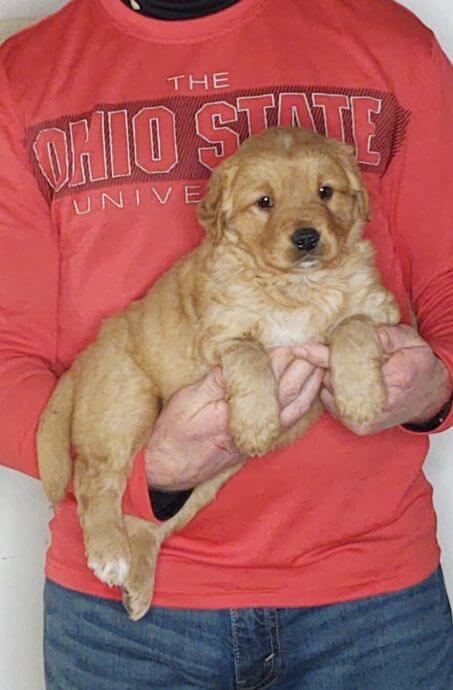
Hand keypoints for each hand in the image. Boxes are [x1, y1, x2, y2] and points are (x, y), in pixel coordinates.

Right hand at [145, 347, 323, 490]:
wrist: (173, 467)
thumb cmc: (176, 431)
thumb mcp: (189, 400)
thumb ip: (216, 381)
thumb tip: (237, 359)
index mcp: (239, 413)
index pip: (270, 378)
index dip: (284, 355)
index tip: (294, 333)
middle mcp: (258, 426)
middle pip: (292, 390)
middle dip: (306, 362)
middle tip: (317, 337)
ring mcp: (265, 434)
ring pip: (300, 404)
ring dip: (313, 379)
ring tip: (321, 355)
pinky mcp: (266, 438)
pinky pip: (296, 416)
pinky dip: (309, 397)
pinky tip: (312, 382)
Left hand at [301, 325, 451, 435]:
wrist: (427, 396)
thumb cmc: (417, 364)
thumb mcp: (408, 340)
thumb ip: (383, 335)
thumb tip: (353, 332)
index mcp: (396, 379)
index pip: (350, 367)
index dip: (324, 356)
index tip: (302, 349)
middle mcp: (378, 406)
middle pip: (335, 381)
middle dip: (328, 364)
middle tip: (330, 351)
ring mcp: (366, 420)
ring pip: (329, 392)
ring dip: (329, 377)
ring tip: (342, 367)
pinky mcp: (358, 427)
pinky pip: (331, 403)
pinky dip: (331, 389)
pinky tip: (343, 380)